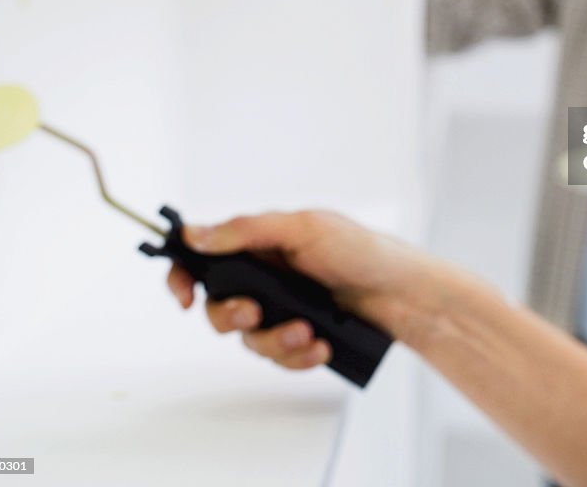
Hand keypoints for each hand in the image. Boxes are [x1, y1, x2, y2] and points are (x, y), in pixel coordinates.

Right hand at [166, 210, 438, 370]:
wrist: (403, 293)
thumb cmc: (360, 250)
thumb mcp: (305, 228)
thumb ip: (249, 231)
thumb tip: (197, 234)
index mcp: (261, 243)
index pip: (205, 256)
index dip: (183, 275)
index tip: (184, 297)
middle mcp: (266, 277)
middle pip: (218, 307)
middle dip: (232, 316)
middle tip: (255, 313)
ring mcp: (282, 309)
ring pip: (248, 338)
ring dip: (273, 340)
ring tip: (306, 332)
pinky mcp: (299, 335)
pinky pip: (278, 357)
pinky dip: (296, 356)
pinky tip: (319, 347)